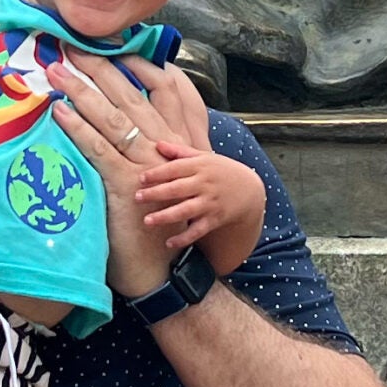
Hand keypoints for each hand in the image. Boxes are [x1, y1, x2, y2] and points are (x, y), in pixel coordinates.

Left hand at [50, 54, 174, 295]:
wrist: (166, 268)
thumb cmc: (155, 226)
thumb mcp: (153, 183)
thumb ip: (138, 154)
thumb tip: (110, 129)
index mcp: (170, 140)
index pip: (153, 89)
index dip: (129, 65)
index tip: (105, 45)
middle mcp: (162, 145)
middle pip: (128, 95)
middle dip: (98, 67)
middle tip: (70, 46)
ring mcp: (146, 163)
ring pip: (111, 117)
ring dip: (81, 90)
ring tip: (57, 70)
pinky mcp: (126, 183)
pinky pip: (98, 148)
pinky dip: (77, 128)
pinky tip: (59, 112)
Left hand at [139, 143, 260, 254]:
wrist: (249, 190)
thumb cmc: (221, 171)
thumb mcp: (203, 157)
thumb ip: (180, 152)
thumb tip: (157, 144)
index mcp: (200, 166)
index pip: (176, 168)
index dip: (158, 173)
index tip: (141, 179)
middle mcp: (205, 184)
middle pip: (177, 188)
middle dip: (156, 193)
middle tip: (137, 198)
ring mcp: (210, 203)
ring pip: (186, 210)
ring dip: (166, 216)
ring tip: (147, 221)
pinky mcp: (215, 219)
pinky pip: (198, 230)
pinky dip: (184, 237)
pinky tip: (169, 243)